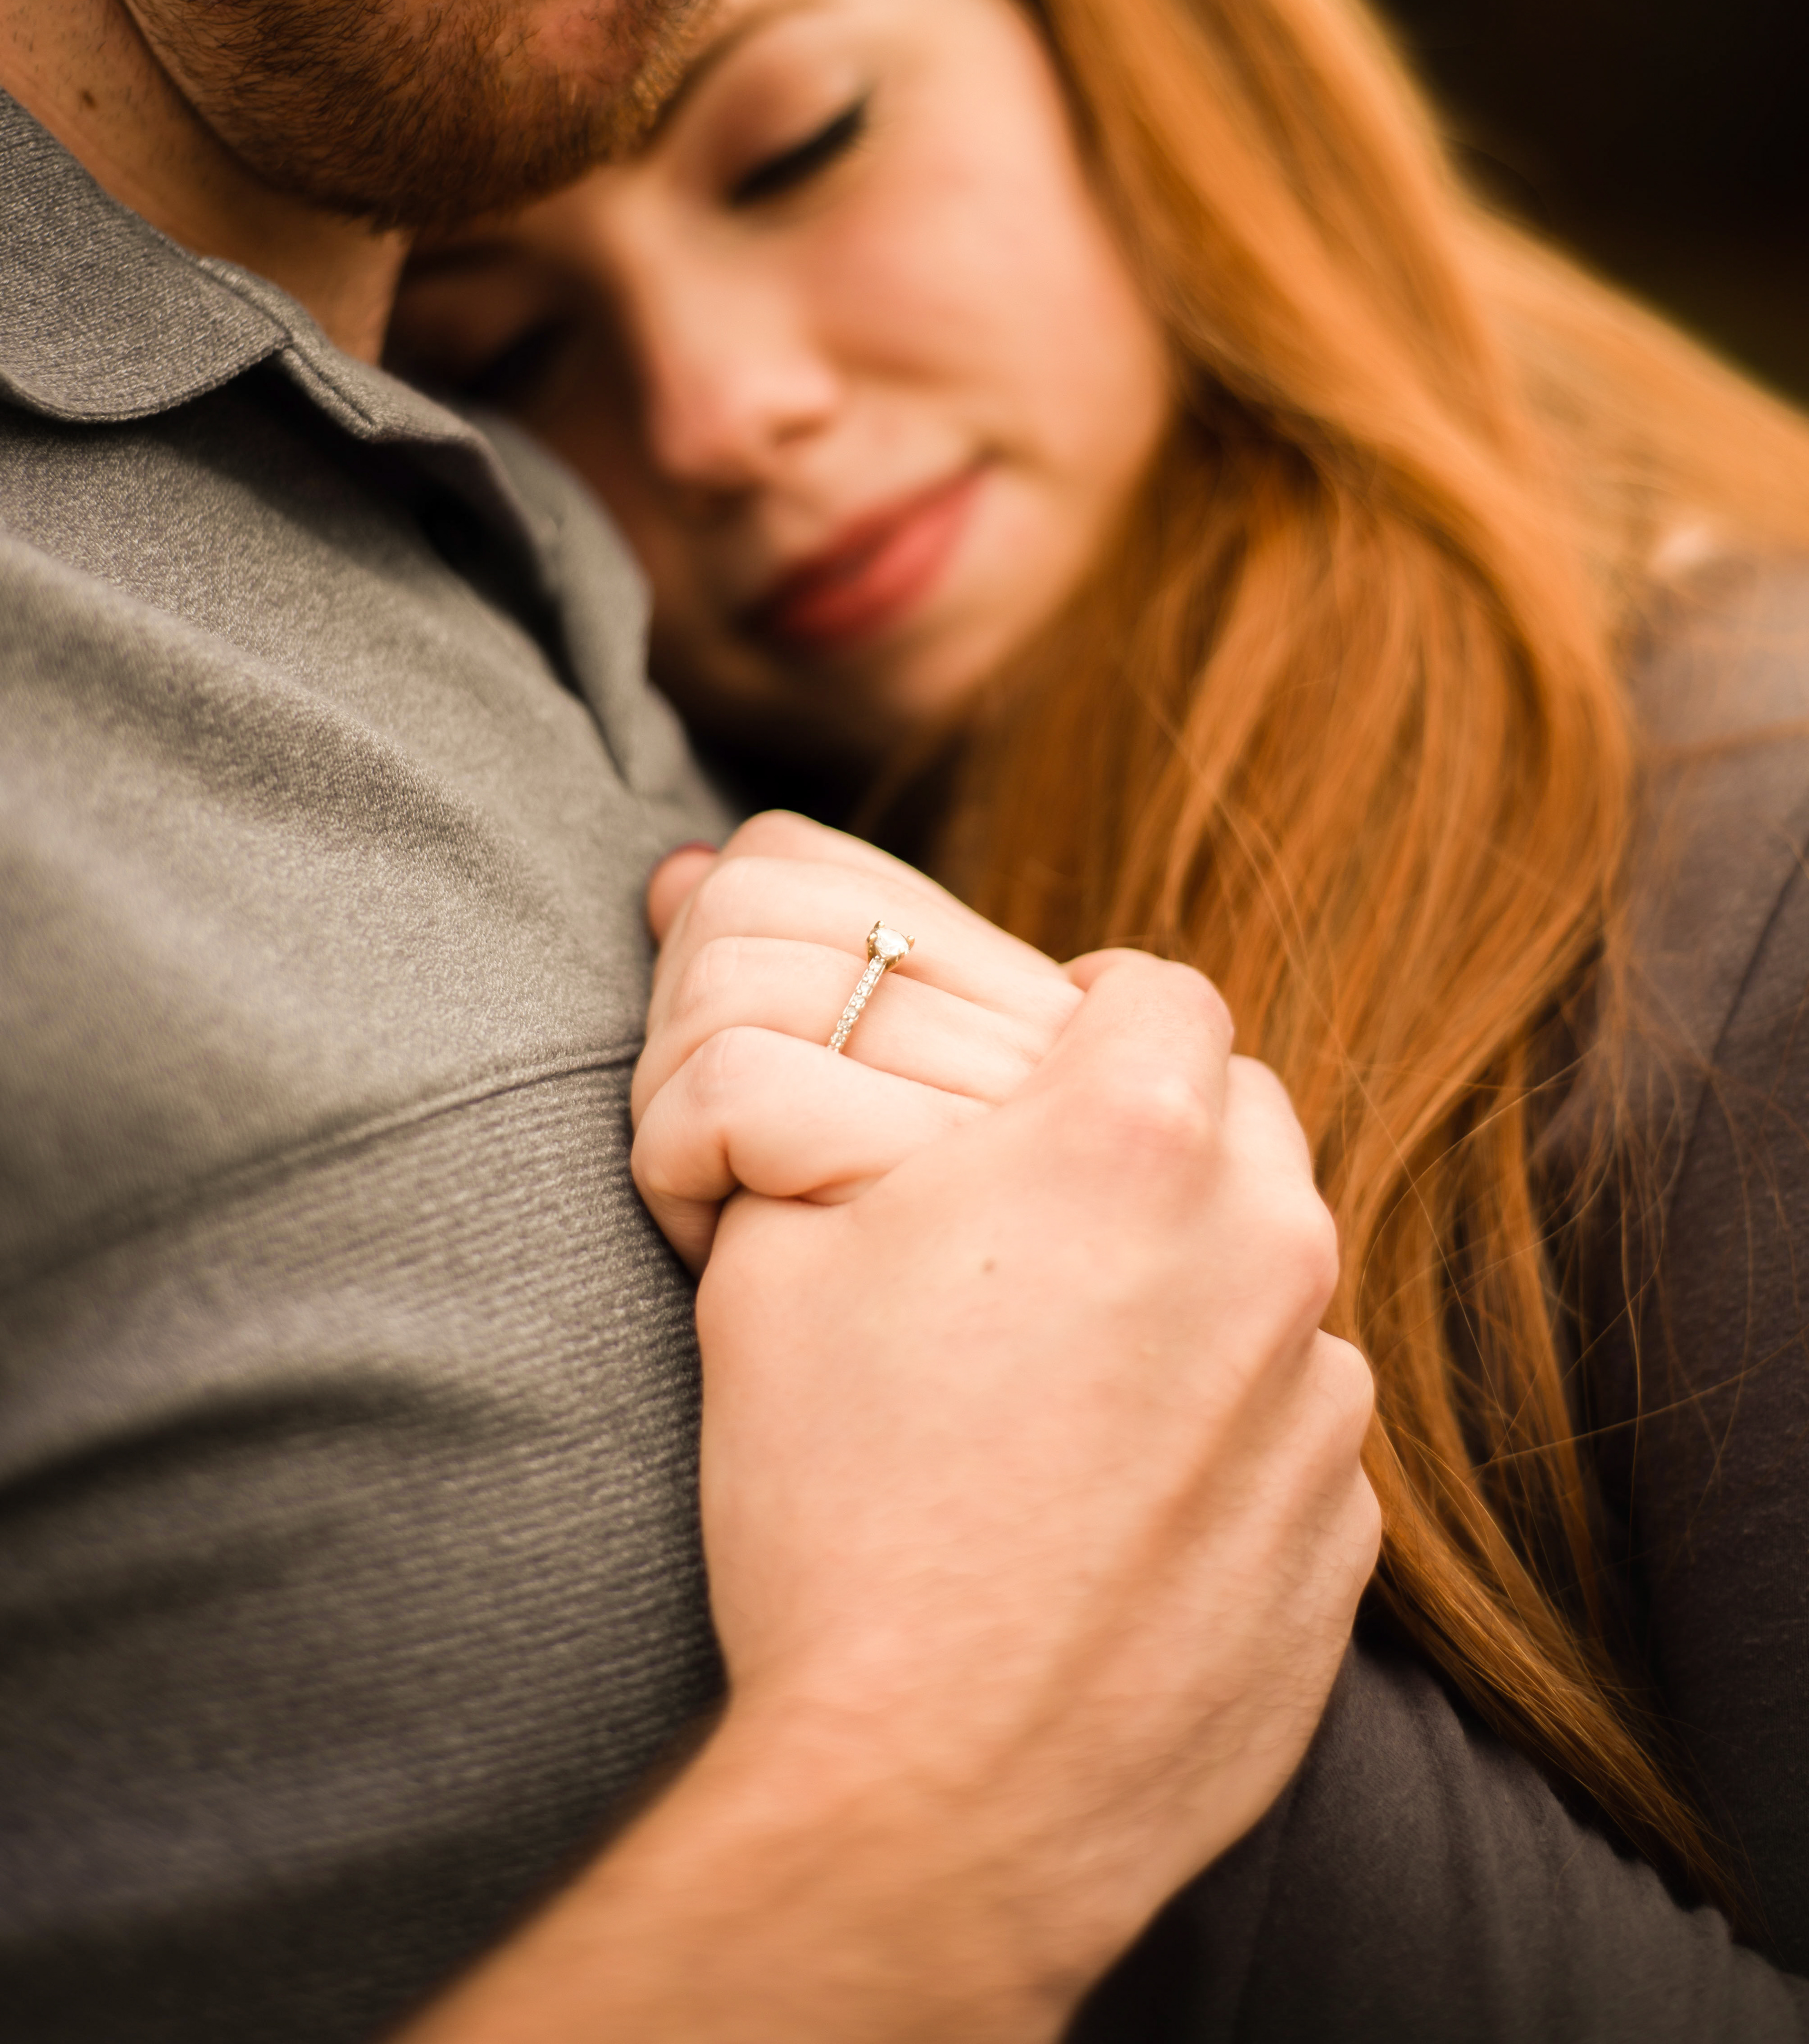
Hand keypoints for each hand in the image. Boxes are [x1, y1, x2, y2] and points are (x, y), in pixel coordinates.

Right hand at [632, 812, 1378, 2010]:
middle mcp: (1264, 1252)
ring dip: (1200, 1289)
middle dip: (1163, 1132)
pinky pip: (1296, 1432)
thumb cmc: (834, 1511)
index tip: (1060, 1039)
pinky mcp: (1342, 1537)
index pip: (1164, 991)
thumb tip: (792, 1052)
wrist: (929, 1799)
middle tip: (1059, 1200)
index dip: (1102, 999)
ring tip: (1074, 1375)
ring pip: (1278, 1281)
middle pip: (1244, 1120)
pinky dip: (1228, 1434)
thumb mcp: (770, 1267)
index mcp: (1133, 1147)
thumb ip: (828, 1131)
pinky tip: (1117, 1502)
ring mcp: (1320, 1404)